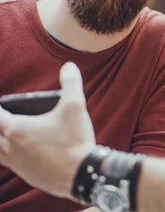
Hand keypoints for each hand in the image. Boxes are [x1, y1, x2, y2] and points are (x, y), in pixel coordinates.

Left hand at [0, 62, 95, 198]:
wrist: (81, 174)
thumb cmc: (75, 140)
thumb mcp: (75, 107)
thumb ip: (71, 84)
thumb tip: (69, 66)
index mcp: (17, 129)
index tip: (1, 103)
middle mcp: (10, 147)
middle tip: (3, 117)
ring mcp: (16, 163)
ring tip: (6, 133)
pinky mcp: (25, 174)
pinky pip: (6, 163)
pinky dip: (5, 154)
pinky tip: (16, 150)